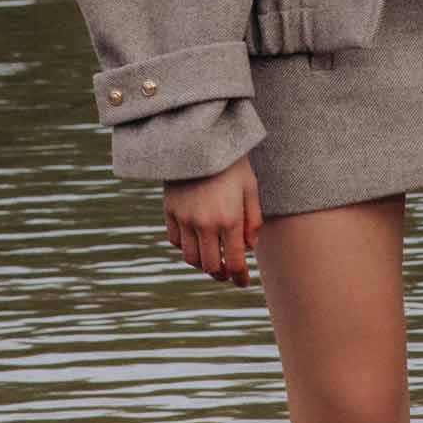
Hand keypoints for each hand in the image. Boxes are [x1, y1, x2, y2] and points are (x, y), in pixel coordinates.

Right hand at [163, 156, 262, 284]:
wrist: (198, 139)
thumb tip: (248, 247)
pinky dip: (186, 247)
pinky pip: (176, 241)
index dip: (240, 277)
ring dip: (202, 264)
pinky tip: (196, 242)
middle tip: (228, 273)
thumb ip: (253, 220)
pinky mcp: (170, 211)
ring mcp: (184, 218)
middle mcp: (204, 223)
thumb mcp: (251, 188)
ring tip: (212, 259)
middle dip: (221, 274)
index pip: (234, 262)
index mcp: (229, 219)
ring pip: (190, 258)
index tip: (243, 282)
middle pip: (210, 266)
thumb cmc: (231, 162)